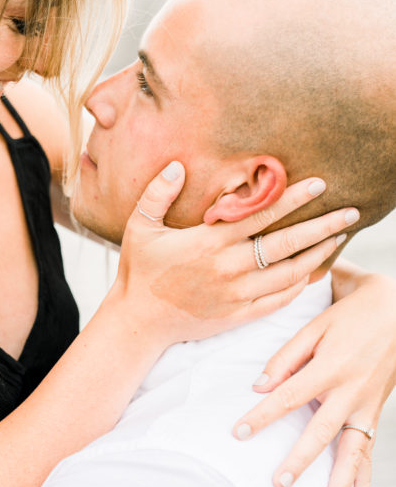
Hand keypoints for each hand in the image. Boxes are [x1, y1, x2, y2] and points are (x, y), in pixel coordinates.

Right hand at [114, 166, 358, 346]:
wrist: (137, 321)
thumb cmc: (138, 271)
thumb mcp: (139, 227)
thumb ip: (158, 194)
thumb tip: (177, 165)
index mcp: (209, 242)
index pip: (260, 215)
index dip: (292, 198)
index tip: (319, 185)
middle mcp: (229, 268)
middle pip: (286, 244)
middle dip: (322, 226)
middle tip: (350, 212)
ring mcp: (236, 295)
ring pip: (289, 273)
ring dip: (317, 255)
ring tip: (338, 239)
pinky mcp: (238, 315)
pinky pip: (278, 300)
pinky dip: (298, 286)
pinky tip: (312, 272)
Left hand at [233, 270, 395, 486]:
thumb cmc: (350, 314)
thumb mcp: (316, 325)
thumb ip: (286, 356)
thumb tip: (259, 386)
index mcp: (330, 367)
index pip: (289, 396)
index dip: (263, 415)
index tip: (239, 432)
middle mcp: (350, 392)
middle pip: (322, 433)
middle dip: (300, 461)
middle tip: (279, 485)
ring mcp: (367, 406)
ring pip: (352, 453)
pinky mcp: (375, 413)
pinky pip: (369, 452)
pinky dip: (365, 481)